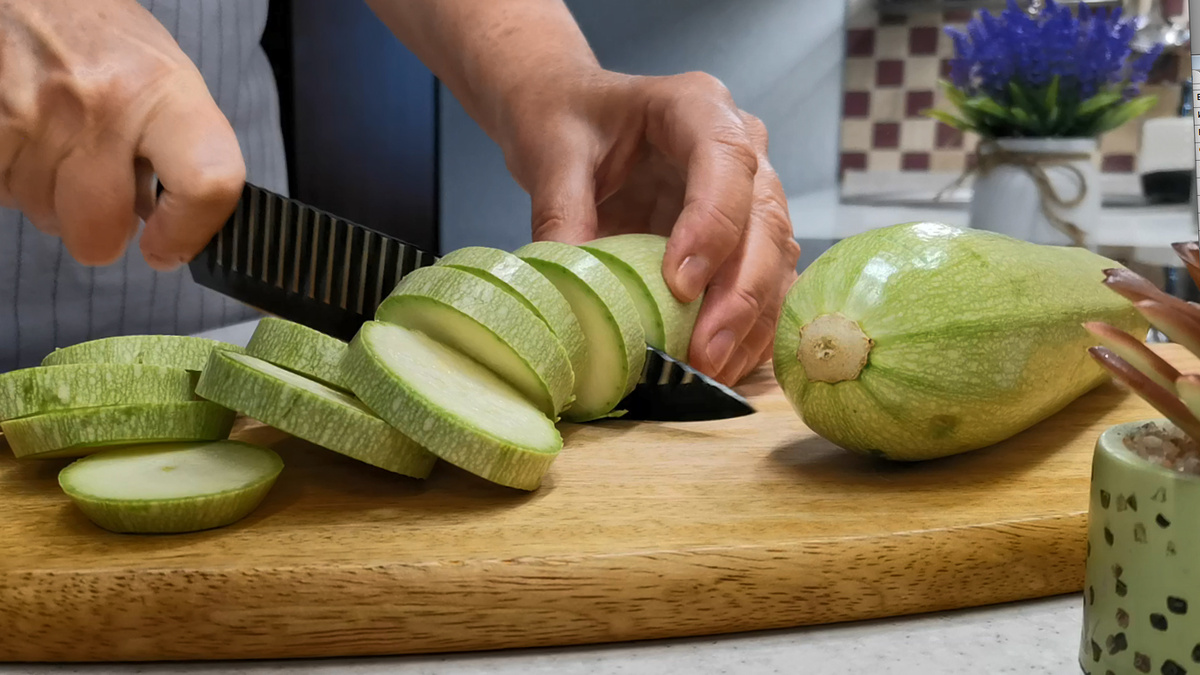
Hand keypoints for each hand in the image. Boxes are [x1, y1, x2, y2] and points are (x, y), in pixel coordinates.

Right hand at [0, 0, 244, 269]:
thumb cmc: (100, 42)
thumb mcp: (162, 80)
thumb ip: (178, 154)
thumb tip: (172, 228)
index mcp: (160, 92)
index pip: (206, 182)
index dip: (190, 232)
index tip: (168, 246)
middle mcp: (96, 106)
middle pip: (99, 234)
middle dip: (100, 225)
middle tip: (100, 186)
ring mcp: (28, 119)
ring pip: (45, 218)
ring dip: (53, 196)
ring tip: (59, 140)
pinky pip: (3, 195)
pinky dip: (14, 178)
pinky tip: (28, 138)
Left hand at [498, 70, 799, 384]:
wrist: (577, 121)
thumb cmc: (570, 124)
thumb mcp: (551, 156)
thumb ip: (560, 212)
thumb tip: (569, 287)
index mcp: (696, 104)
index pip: (726, 158)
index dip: (714, 223)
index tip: (680, 284)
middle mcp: (741, 144)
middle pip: (765, 216)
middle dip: (740, 291)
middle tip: (706, 351)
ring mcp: (752, 190)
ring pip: (777, 255)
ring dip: (751, 319)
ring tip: (712, 369)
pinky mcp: (747, 233)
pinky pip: (767, 281)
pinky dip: (751, 326)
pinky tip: (727, 365)